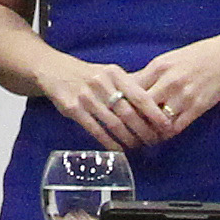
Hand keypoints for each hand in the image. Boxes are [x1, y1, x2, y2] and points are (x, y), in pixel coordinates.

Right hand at [28, 54, 175, 150]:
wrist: (54, 70)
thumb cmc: (88, 74)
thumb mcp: (109, 73)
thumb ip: (129, 86)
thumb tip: (156, 104)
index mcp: (114, 73)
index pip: (140, 95)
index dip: (155, 113)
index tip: (166, 126)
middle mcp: (101, 83)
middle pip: (129, 113)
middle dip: (144, 131)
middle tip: (154, 141)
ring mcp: (86, 97)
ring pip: (114, 124)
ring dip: (129, 139)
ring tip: (138, 146)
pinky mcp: (73, 109)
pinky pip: (96, 131)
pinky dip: (110, 143)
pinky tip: (119, 149)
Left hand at [123, 29, 219, 135]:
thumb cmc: (194, 57)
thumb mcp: (168, 59)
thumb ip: (148, 74)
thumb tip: (124, 88)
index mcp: (158, 66)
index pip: (130, 89)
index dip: (120, 103)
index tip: (114, 112)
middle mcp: (169, 81)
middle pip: (140, 107)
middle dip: (131, 120)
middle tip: (124, 130)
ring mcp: (183, 95)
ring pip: (157, 121)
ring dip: (148, 131)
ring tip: (141, 136)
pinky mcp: (197, 107)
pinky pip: (176, 127)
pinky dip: (166, 134)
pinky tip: (161, 135)